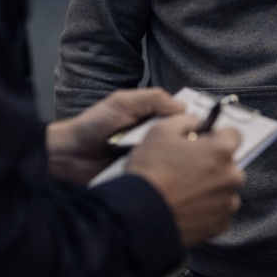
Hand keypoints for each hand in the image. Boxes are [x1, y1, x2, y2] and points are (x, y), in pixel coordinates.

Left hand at [46, 89, 184, 183]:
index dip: (196, 122)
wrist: (68, 157)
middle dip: (190, 143)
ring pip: (176, 160)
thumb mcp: (122, 103)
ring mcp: (152, 159)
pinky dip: (165, 176)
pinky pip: (161, 176)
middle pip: (184, 140)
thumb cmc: (92, 126)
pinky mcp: (145, 177)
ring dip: (179, 161)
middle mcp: (156, 138)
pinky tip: (171, 177)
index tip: (207, 128)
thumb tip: (183, 107)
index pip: (184, 118)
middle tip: (196, 147)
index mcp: (154, 117)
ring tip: (185, 164)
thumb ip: (152, 98)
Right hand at [126, 119, 245, 246]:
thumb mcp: (161, 130)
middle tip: (188, 168)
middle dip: (213, 163)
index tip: (204, 142)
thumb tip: (197, 122)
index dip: (217, 136)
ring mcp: (228, 203)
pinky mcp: (221, 224)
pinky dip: (207, 208)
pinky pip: (219, 211)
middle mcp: (232, 177)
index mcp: (221, 151)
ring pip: (224, 188)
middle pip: (230, 164)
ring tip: (184, 191)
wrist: (138, 216)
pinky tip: (186, 206)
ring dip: (211, 187)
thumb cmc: (150, 172)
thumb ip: (186, 120)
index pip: (233, 134)